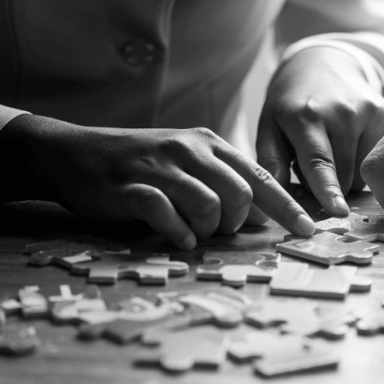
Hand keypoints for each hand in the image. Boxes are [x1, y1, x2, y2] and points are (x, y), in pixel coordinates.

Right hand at [0, 115, 315, 248]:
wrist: (74, 154)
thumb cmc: (139, 165)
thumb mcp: (186, 164)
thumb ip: (222, 183)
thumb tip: (261, 218)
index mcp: (210, 145)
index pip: (260, 178)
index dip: (287, 207)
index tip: (308, 230)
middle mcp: (190, 151)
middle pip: (239, 195)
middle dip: (234, 223)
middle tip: (213, 229)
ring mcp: (161, 167)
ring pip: (208, 205)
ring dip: (205, 230)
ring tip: (191, 233)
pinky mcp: (132, 186)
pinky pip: (167, 214)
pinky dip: (177, 232)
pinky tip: (176, 238)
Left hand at [256, 47, 383, 215]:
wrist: (323, 64)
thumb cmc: (290, 105)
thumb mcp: (269, 127)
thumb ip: (270, 163)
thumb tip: (275, 201)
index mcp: (307, 116)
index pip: (319, 161)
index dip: (328, 190)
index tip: (338, 212)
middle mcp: (344, 113)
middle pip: (344, 178)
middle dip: (329, 186)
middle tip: (314, 166)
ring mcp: (370, 112)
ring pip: (365, 174)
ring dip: (348, 176)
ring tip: (334, 152)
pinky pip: (381, 160)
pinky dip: (366, 163)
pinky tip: (353, 144)